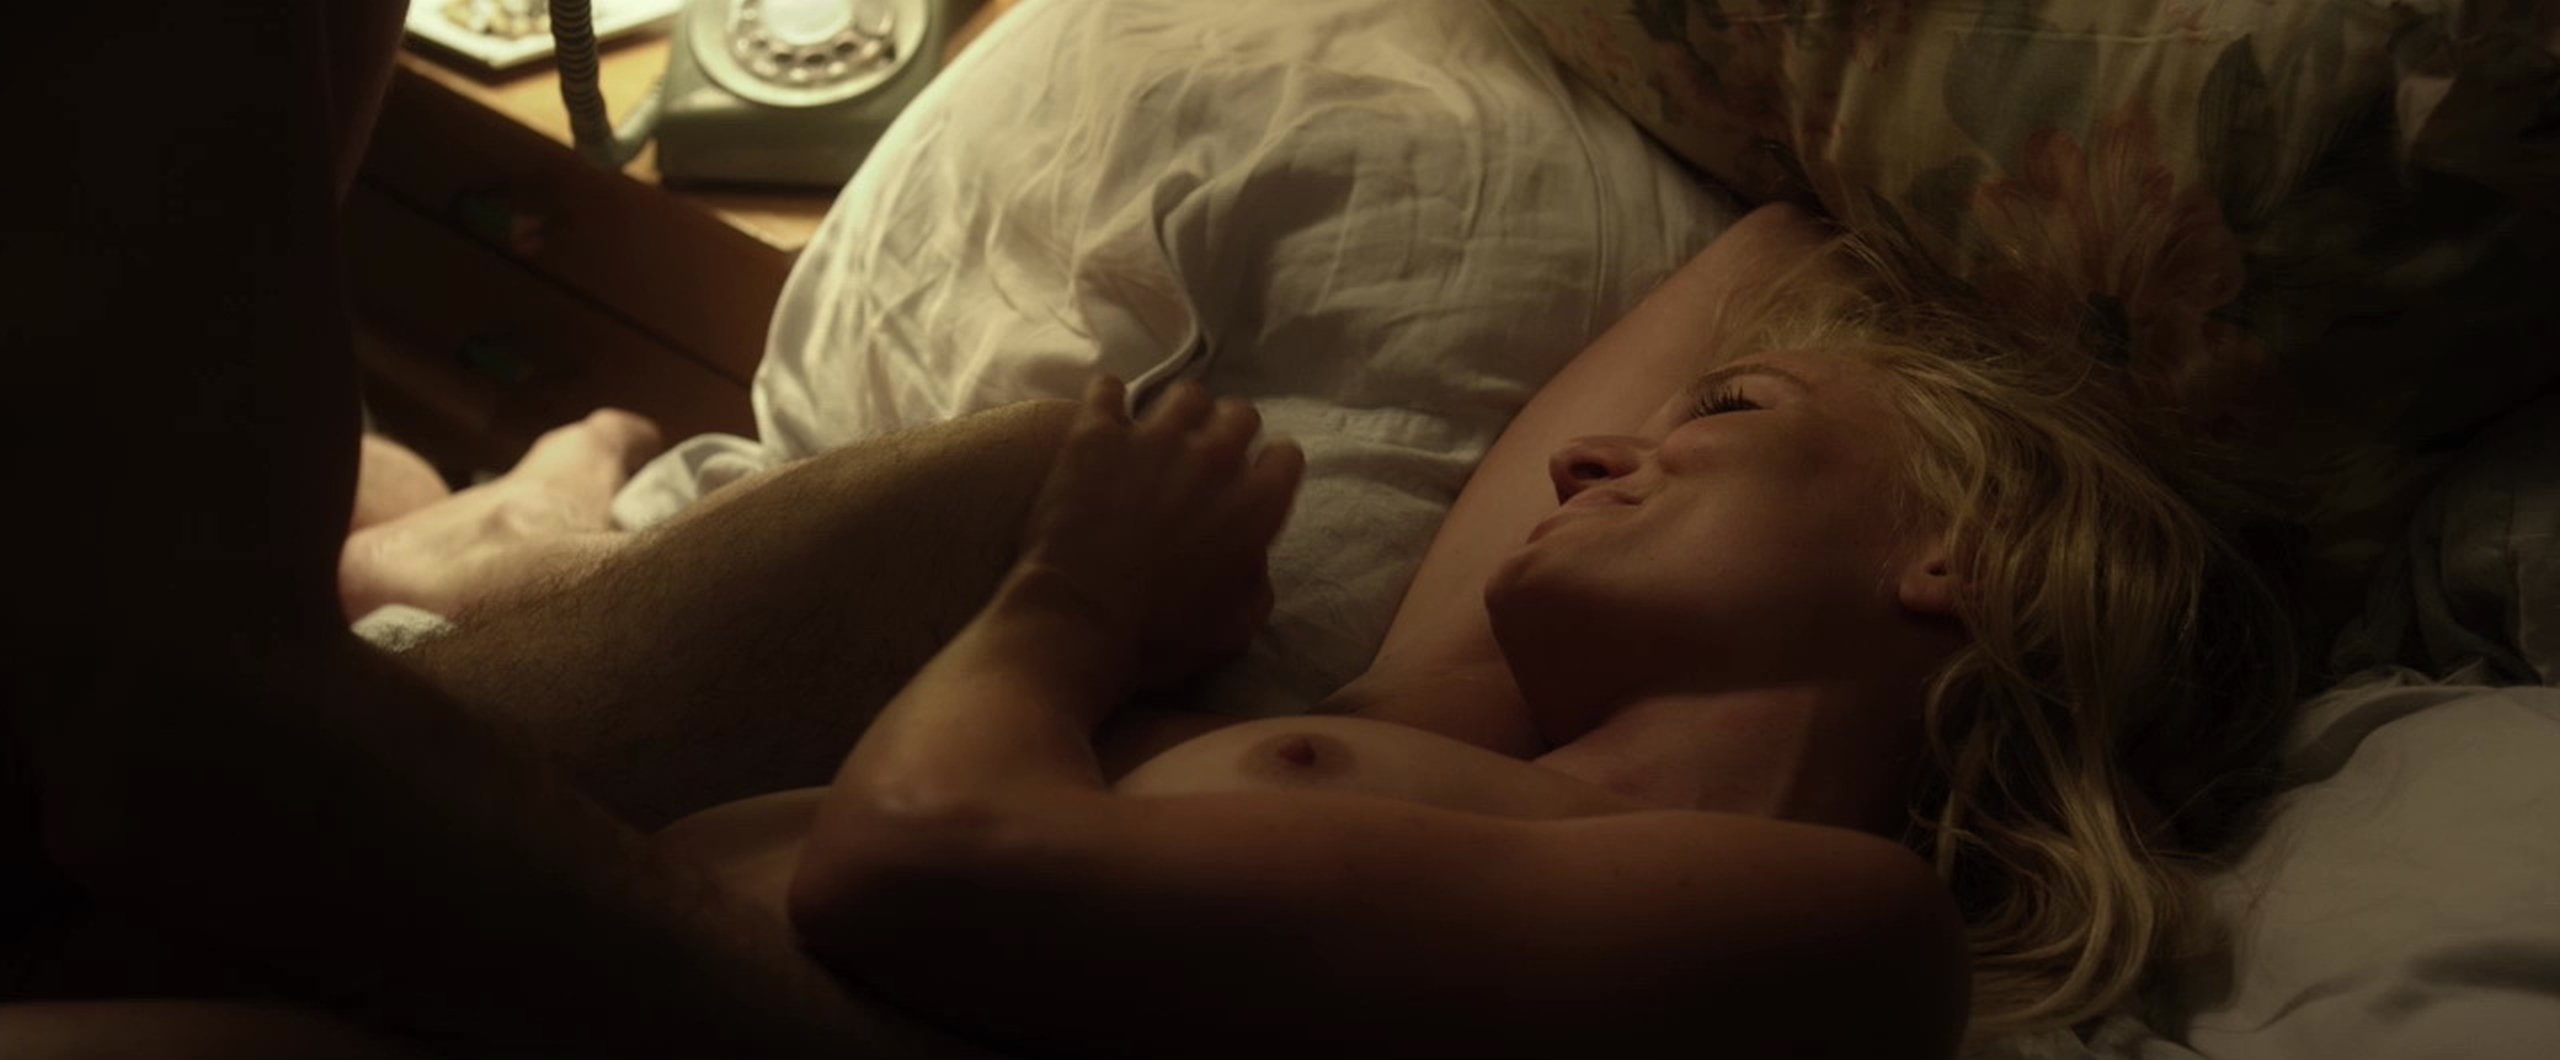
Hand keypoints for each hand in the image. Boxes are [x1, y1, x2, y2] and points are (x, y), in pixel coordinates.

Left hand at [1013, 377, 1304, 687]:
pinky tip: (1105, 421)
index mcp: (1258, 503)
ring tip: (1158, 438)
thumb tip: (1252, 558)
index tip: (1251, 486)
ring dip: (1177, 415)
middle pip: (1240, 414)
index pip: (1287, 456)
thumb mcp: (1235, 629)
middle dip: (1227, 434)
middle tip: (1204, 462)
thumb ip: (1257, 583)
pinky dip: (1108, 402)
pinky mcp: (1098, 433)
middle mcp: (1216, 456)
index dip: (1269, 471)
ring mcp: (1155, 437)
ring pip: (1185, 395)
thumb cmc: (1160, 637)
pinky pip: (1108, 390)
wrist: (1079, 621)